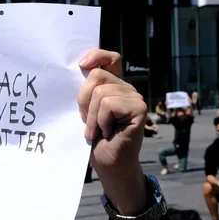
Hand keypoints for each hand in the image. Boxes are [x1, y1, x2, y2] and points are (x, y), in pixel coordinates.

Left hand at [78, 50, 147, 216]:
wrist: (108, 163)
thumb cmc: (96, 140)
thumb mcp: (86, 111)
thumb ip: (86, 91)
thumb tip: (79, 68)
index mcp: (114, 86)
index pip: (110, 58)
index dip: (97, 55)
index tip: (81, 65)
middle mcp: (126, 88)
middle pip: (96, 75)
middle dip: (84, 101)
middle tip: (88, 121)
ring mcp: (135, 97)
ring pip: (101, 93)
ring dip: (92, 117)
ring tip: (98, 131)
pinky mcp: (139, 109)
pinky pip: (108, 104)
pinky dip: (102, 121)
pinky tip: (109, 132)